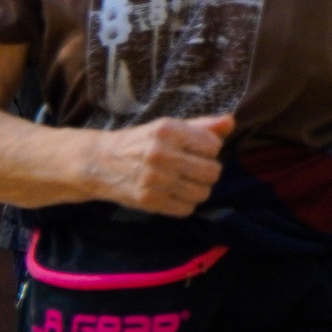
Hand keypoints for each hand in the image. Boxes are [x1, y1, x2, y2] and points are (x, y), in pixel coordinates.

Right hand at [87, 114, 231, 216]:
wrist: (100, 162)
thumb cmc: (141, 141)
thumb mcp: (168, 126)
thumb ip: (202, 125)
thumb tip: (230, 122)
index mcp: (167, 131)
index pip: (213, 146)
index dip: (210, 149)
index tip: (198, 150)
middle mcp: (160, 154)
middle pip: (211, 172)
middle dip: (208, 171)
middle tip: (196, 168)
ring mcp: (154, 179)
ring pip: (202, 193)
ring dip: (199, 189)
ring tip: (187, 181)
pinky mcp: (148, 200)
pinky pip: (186, 209)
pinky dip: (185, 203)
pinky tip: (176, 193)